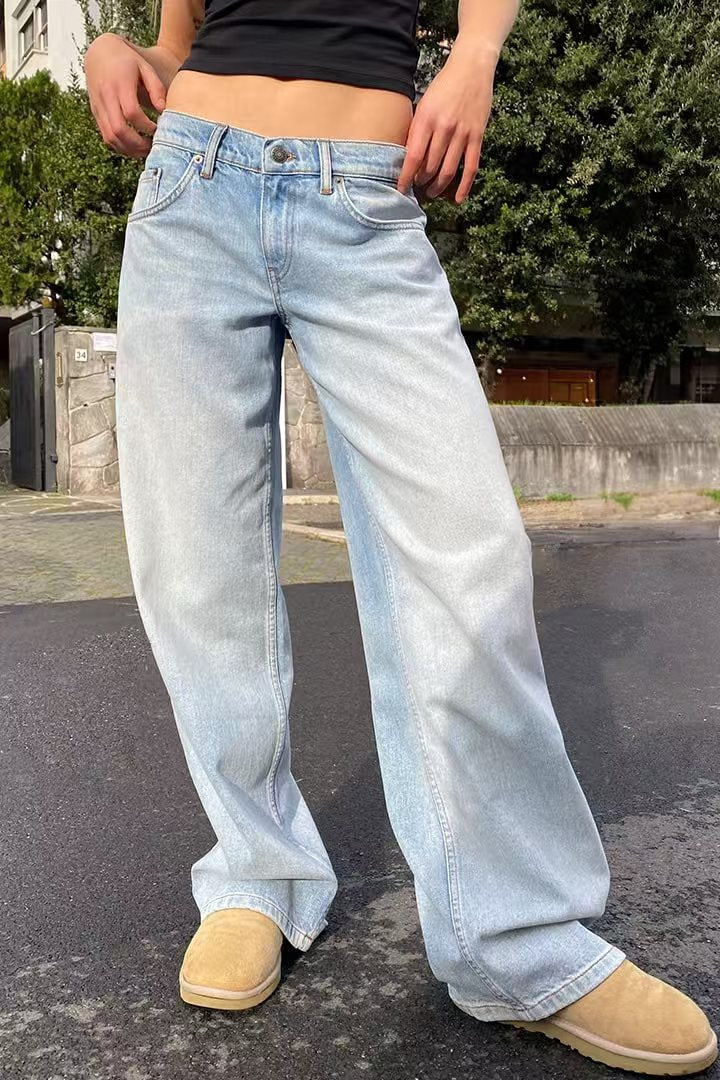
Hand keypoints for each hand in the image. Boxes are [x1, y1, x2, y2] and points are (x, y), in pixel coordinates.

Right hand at [84, 33, 167, 157]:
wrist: (100, 52)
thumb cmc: (128, 61)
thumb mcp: (145, 68)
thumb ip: (156, 88)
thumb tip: (163, 111)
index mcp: (119, 84)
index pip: (132, 112)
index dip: (146, 126)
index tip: (159, 129)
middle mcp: (106, 96)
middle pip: (119, 129)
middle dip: (138, 144)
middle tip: (154, 147)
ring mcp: (98, 106)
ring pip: (110, 137)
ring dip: (129, 149)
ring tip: (146, 150)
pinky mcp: (95, 113)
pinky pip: (106, 136)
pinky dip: (121, 146)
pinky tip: (134, 147)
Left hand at [397, 38, 496, 204]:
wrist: (471, 67)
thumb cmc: (444, 86)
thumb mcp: (424, 104)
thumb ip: (417, 130)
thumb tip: (409, 157)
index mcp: (427, 119)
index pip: (413, 157)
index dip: (406, 177)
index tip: (400, 189)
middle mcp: (444, 128)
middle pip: (430, 167)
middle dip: (421, 182)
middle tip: (417, 188)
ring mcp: (462, 133)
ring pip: (448, 170)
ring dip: (438, 186)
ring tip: (431, 193)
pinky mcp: (477, 136)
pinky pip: (471, 167)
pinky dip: (465, 186)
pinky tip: (458, 199)